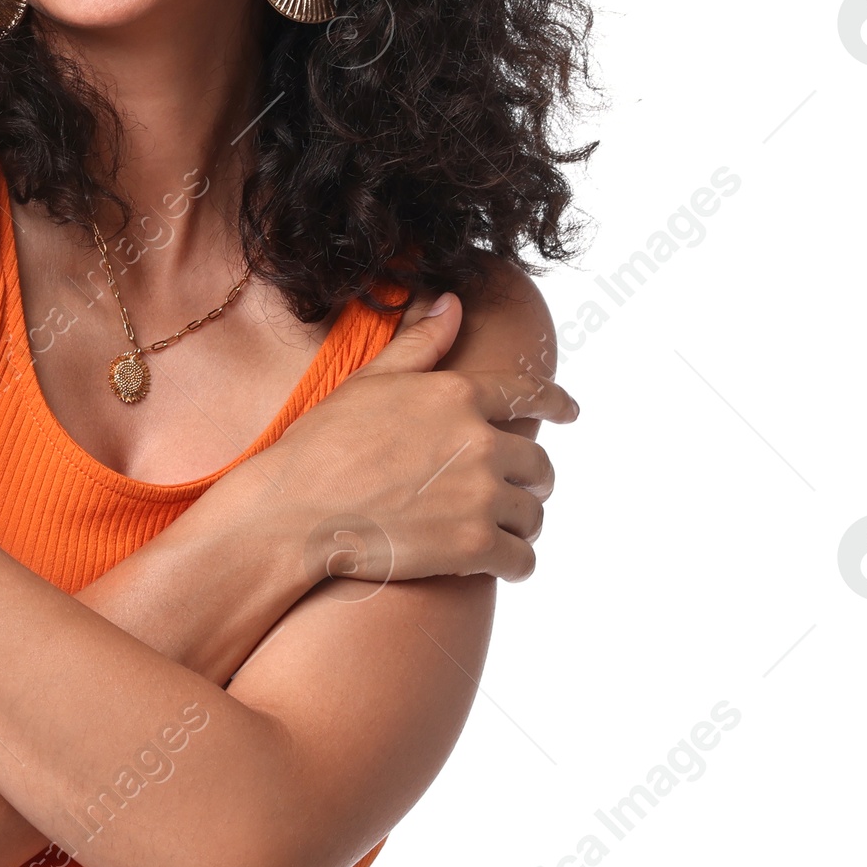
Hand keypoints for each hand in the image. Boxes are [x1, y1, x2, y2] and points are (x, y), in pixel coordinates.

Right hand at [255, 293, 577, 584]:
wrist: (296, 512)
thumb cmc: (322, 445)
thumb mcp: (369, 381)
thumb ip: (422, 344)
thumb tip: (453, 302)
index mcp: (459, 394)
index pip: (531, 394)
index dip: (557, 404)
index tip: (570, 413)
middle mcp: (481, 441)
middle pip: (538, 464)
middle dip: (531, 479)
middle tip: (514, 492)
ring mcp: (481, 496)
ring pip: (532, 514)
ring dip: (520, 523)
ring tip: (499, 531)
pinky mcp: (475, 547)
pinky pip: (522, 559)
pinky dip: (516, 563)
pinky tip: (501, 564)